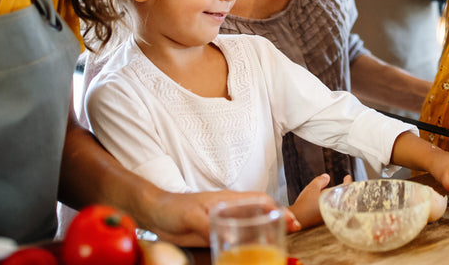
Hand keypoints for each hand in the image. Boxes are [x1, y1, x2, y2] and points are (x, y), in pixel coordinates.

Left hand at [137, 189, 279, 246]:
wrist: (155, 214)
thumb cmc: (173, 207)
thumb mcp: (191, 216)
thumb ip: (208, 224)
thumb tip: (228, 236)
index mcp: (228, 200)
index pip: (258, 200)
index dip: (275, 207)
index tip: (289, 217)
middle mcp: (230, 209)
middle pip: (260, 211)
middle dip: (278, 218)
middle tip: (294, 229)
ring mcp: (224, 221)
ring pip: (251, 224)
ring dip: (267, 230)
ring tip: (281, 240)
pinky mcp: (217, 233)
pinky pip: (239, 237)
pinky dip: (251, 242)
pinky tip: (256, 249)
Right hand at [289, 173, 351, 229]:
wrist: (298, 220)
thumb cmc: (305, 205)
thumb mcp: (312, 189)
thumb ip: (320, 181)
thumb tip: (327, 177)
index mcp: (335, 199)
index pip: (345, 188)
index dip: (347, 182)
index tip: (347, 177)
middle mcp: (337, 208)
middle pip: (345, 198)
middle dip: (345, 192)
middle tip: (344, 187)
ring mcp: (333, 215)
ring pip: (340, 205)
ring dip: (339, 200)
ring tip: (337, 195)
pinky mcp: (328, 221)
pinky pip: (335, 212)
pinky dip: (334, 206)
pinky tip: (329, 204)